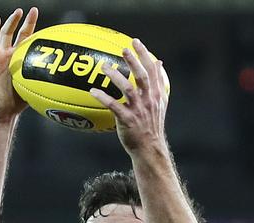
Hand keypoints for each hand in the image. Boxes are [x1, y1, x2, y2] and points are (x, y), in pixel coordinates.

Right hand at [0, 7, 37, 119]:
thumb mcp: (33, 85)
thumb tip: (64, 75)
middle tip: (19, 11)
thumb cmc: (18, 99)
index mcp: (16, 55)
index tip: (34, 10)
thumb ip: (43, 77)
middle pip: (7, 33)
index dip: (28, 23)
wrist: (4, 112)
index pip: (23, 35)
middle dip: (13, 21)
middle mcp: (4, 54)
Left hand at [91, 38, 168, 153]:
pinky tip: (93, 91)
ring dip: (115, 76)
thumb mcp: (160, 103)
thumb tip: (159, 62)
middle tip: (123, 49)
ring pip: (128, 89)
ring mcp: (138, 111)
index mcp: (156, 95)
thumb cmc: (151, 125)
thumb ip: (158, 82)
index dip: (144, 55)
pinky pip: (114, 106)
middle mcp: (148, 101)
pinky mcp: (128, 120)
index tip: (136, 42)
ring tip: (104, 67)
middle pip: (142, 77)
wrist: (150, 149)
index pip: (152, 71)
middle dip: (133, 61)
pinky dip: (103, 97)